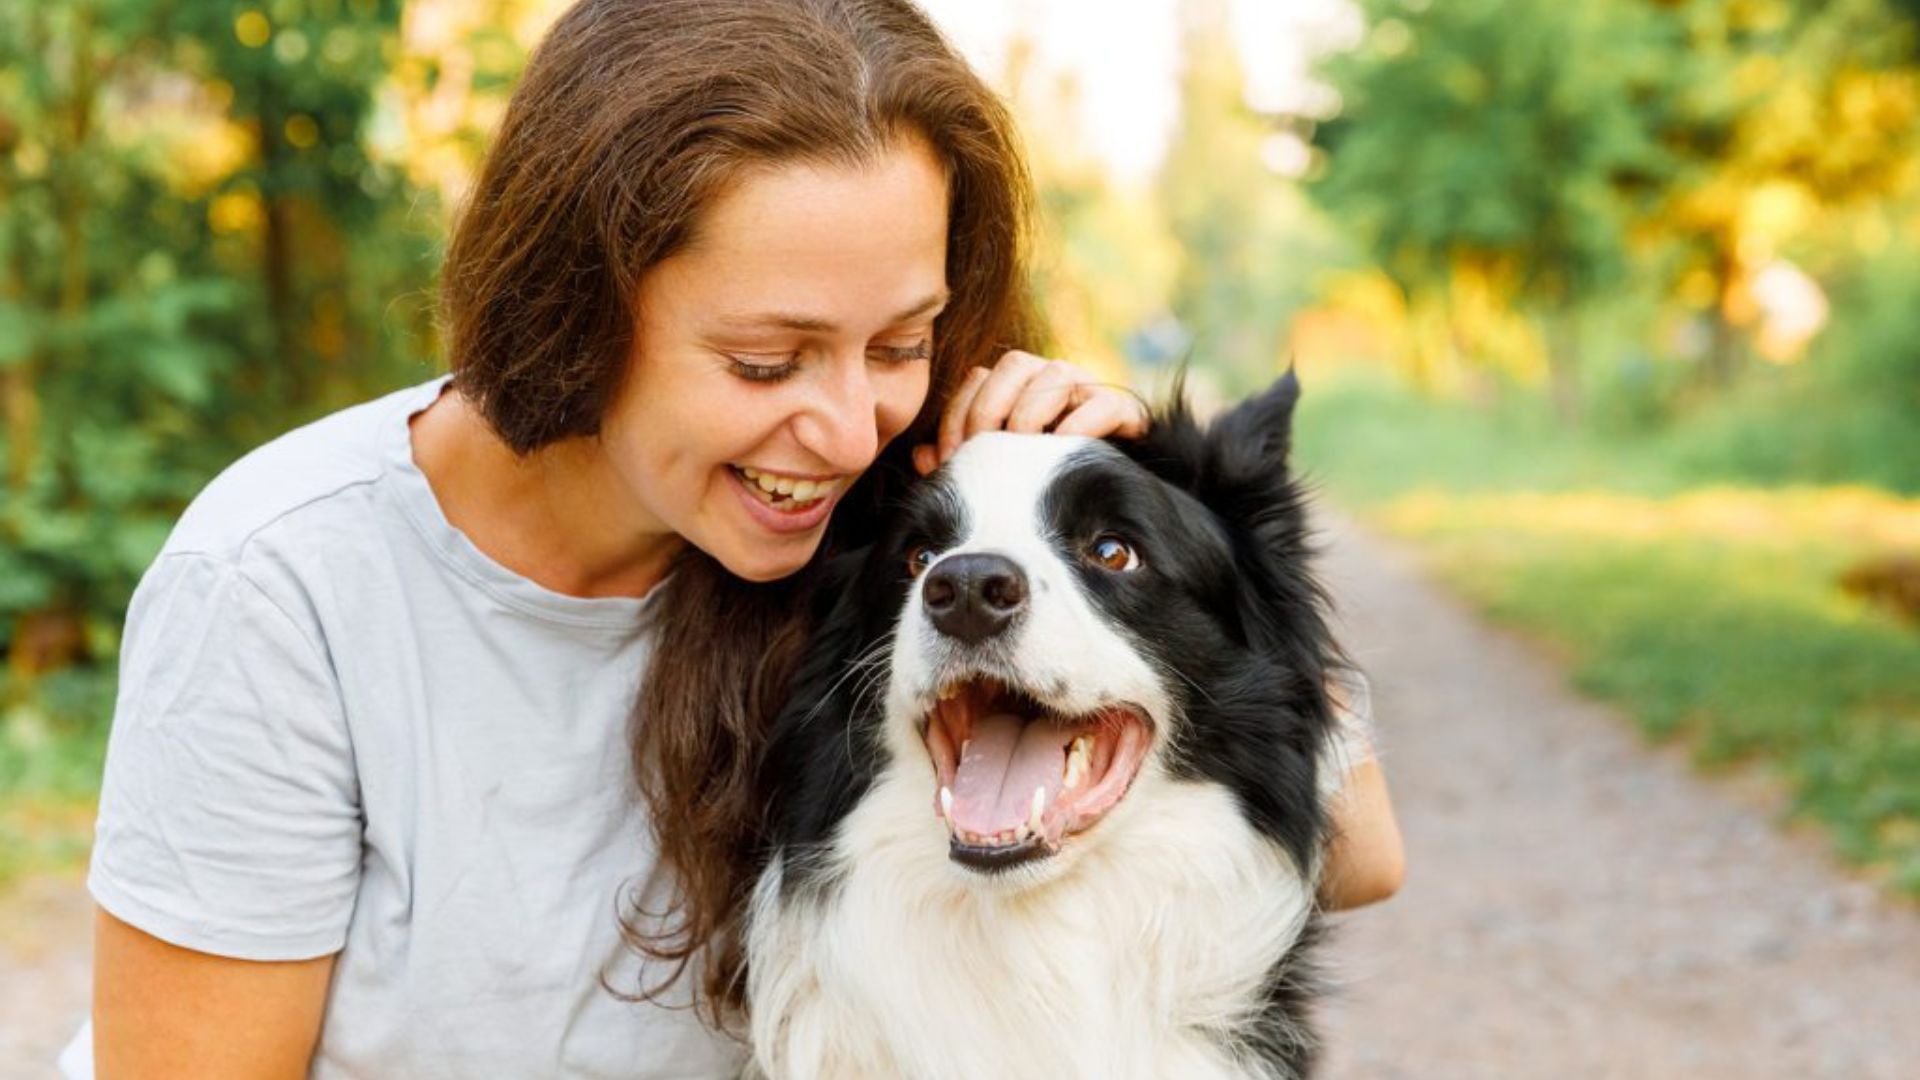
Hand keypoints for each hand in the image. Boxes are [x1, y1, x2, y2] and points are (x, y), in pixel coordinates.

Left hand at [912, 351, 1149, 475]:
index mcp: (1015, 387)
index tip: (950, 458)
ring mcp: (1087, 391)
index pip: (977, 379)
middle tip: (984, 452)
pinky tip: (1063, 451)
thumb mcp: (995, 472)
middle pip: (1013, 364)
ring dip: (1032, 411)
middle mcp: (1049, 379)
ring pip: (1055, 373)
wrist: (1109, 490)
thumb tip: (922, 456)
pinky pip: (1102, 403)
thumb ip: (959, 461)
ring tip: (1024, 450)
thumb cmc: (1042, 478)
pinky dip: (1081, 424)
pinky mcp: (1122, 410)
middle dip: (990, 409)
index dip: (958, 416)